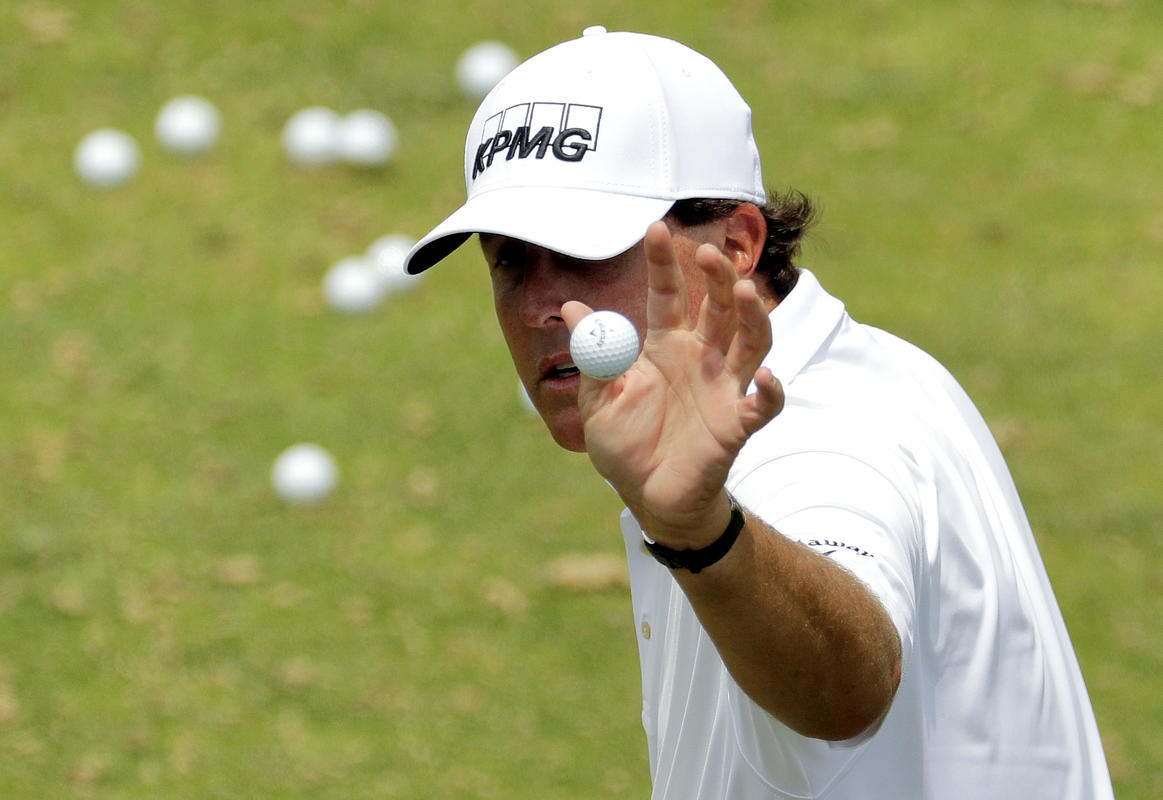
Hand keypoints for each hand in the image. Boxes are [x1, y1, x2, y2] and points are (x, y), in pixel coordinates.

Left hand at [561, 220, 784, 548]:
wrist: (648, 497)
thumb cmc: (626, 445)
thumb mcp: (598, 398)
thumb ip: (593, 354)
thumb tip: (571, 308)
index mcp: (665, 347)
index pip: (668, 295)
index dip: (663, 263)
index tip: (655, 228)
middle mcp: (700, 360)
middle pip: (719, 307)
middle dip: (718, 277)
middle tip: (707, 253)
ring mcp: (723, 389)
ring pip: (752, 342)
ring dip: (753, 316)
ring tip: (744, 291)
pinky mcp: (738, 425)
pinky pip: (764, 405)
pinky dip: (770, 390)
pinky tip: (763, 376)